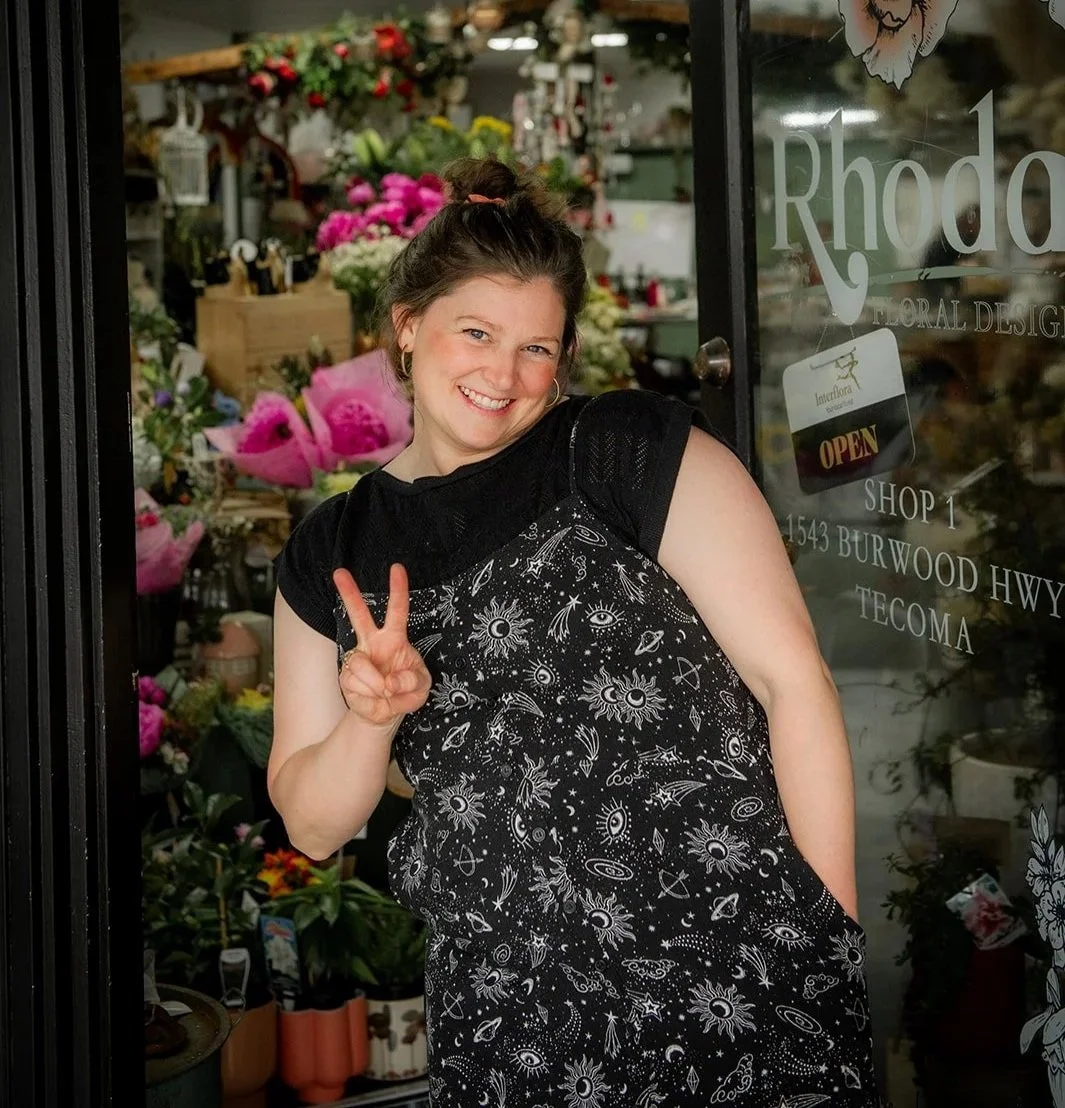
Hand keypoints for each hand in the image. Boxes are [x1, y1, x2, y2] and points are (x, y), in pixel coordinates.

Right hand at [333, 564, 431, 725]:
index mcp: (395, 638)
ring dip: (377, 684)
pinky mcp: (346, 676)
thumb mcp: (421, 687)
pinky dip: (371, 697)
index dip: (398, 590)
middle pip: (359, 615)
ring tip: (384, 692)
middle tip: (339, 572)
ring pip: (360, 664)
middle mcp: (373, 643)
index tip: (397, 568)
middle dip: (349, 593)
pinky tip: (374, 697)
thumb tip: (390, 681)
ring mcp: (357, 658)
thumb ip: (411, 682)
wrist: (385, 713)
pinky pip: (357, 685)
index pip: (397, 610)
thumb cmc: (406, 692)